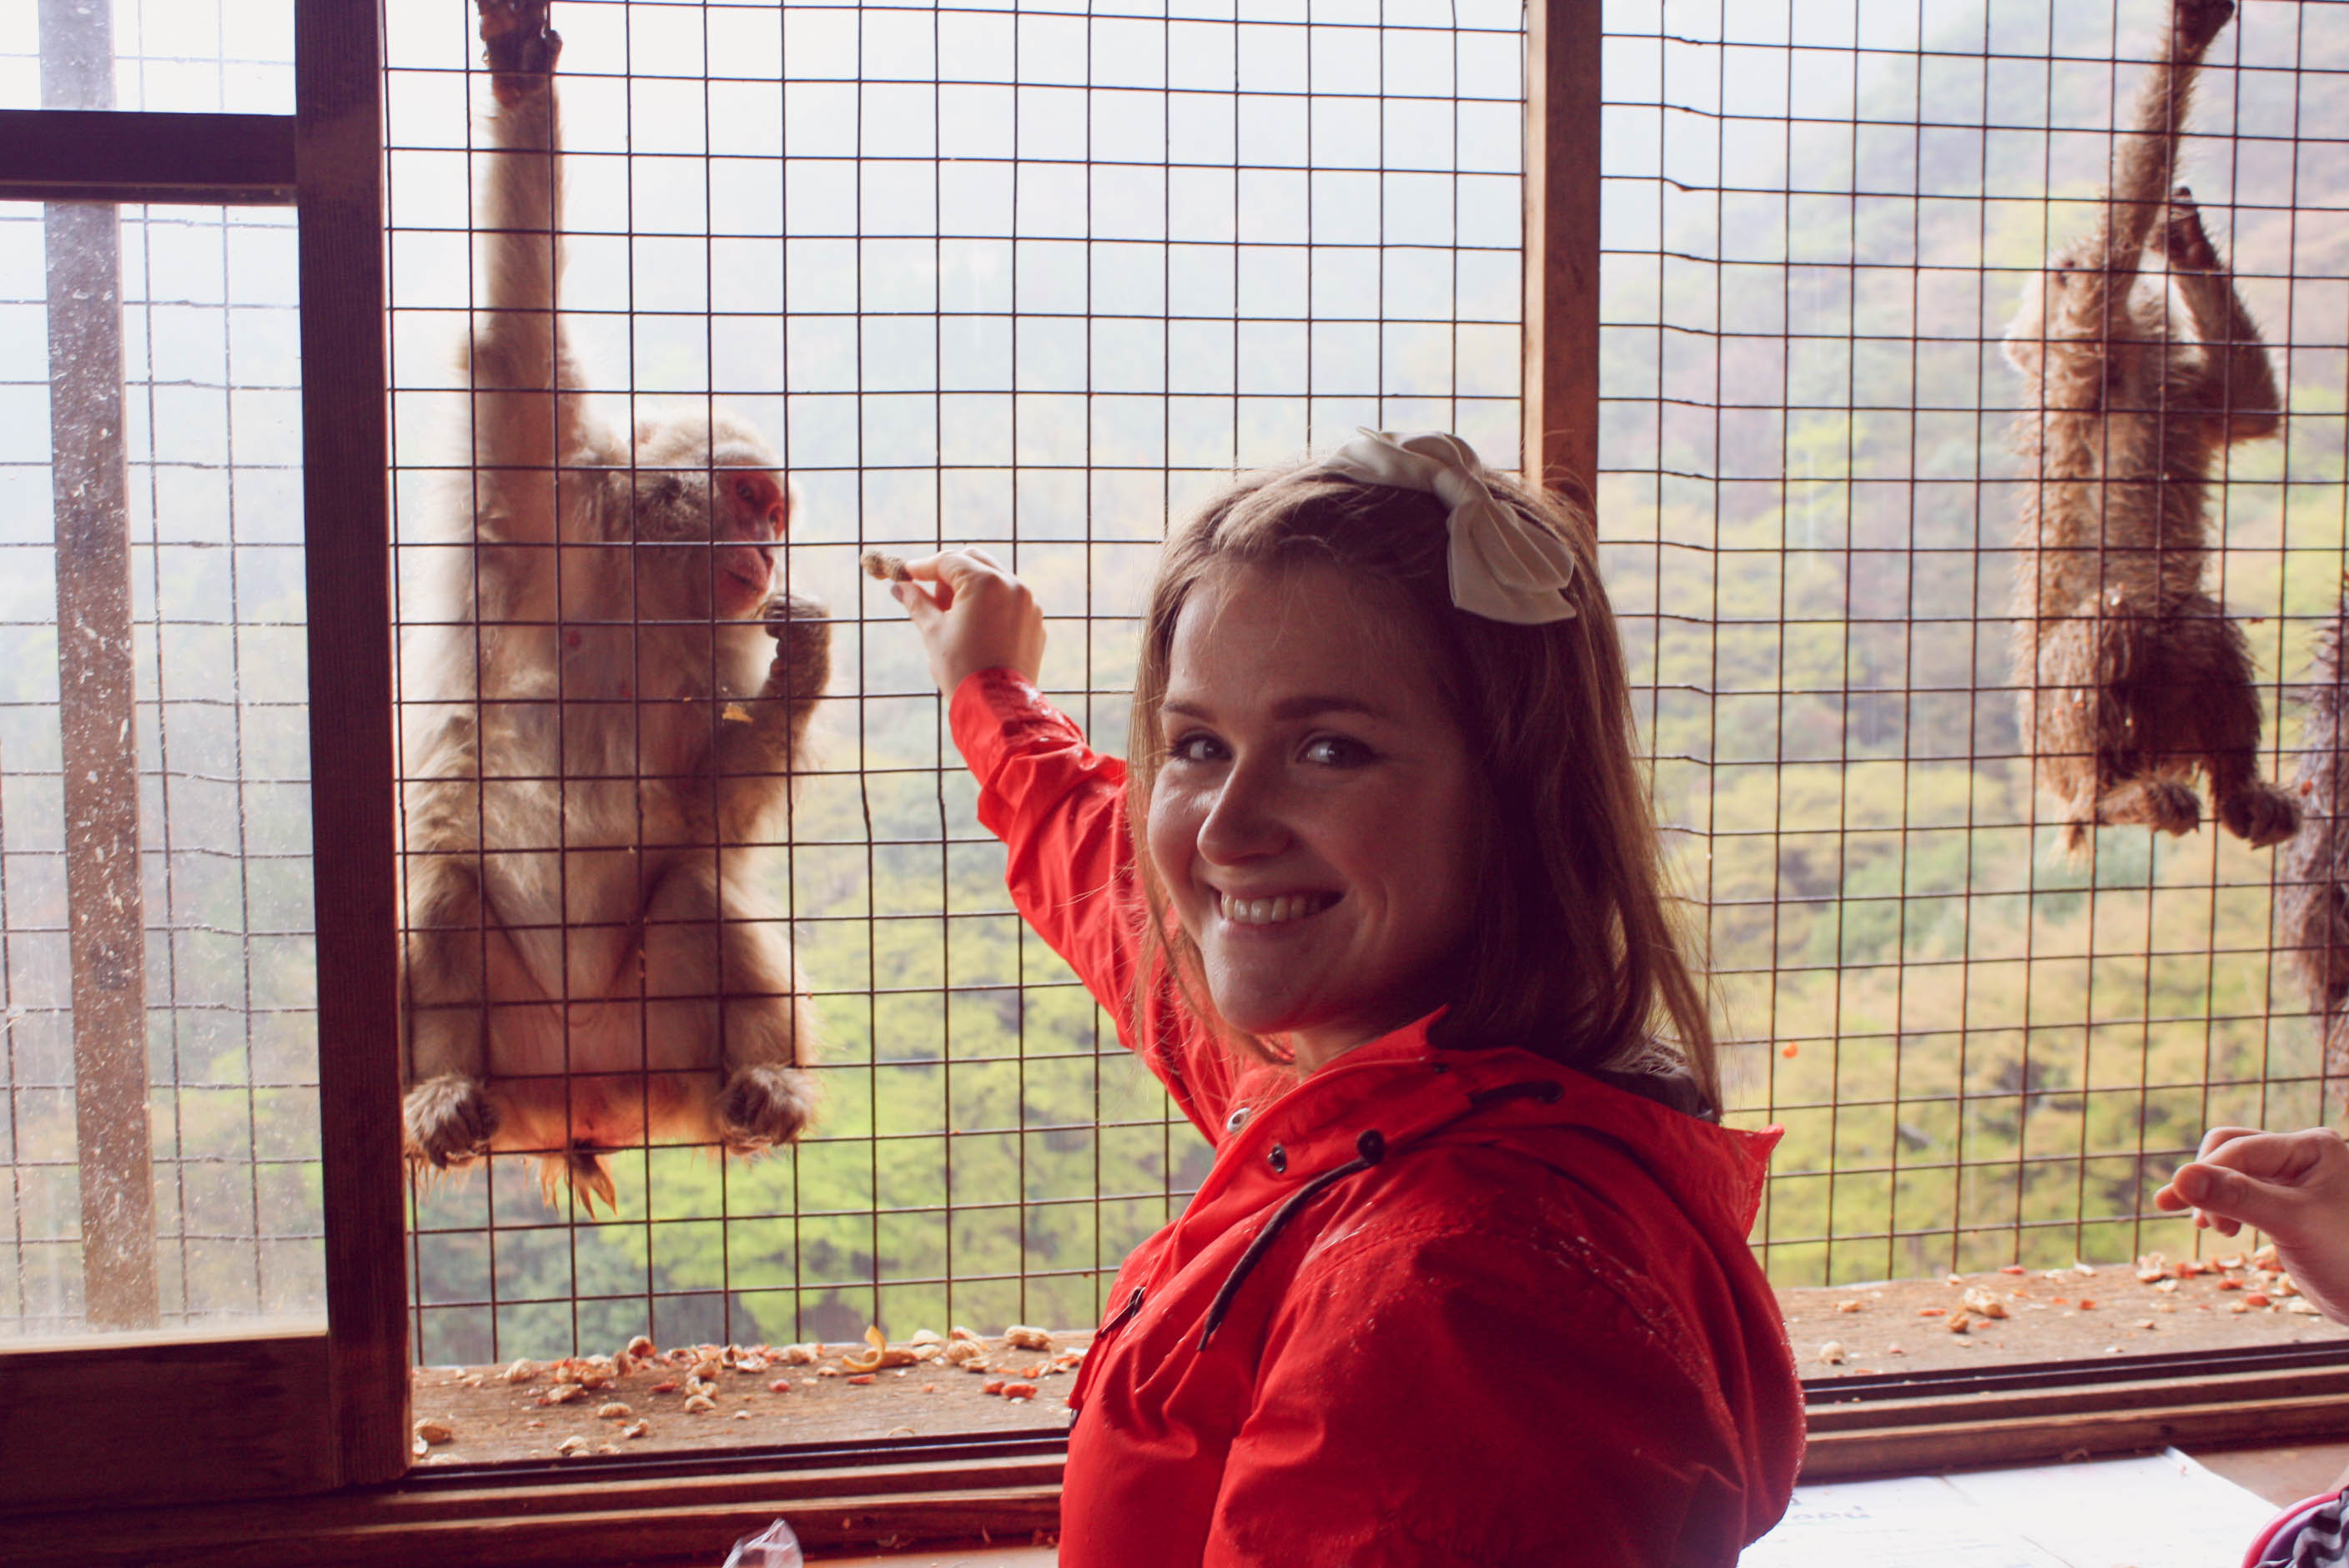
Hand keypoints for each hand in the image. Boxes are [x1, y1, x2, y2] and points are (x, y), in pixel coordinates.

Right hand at [882, 548, 1045, 694]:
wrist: (997, 707)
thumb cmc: (961, 669)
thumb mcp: (933, 631)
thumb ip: (916, 602)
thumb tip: (899, 586)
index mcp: (985, 582)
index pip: (948, 560)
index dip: (922, 567)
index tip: (906, 575)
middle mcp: (1012, 585)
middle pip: (973, 560)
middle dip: (948, 572)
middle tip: (930, 595)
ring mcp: (1028, 603)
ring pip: (994, 578)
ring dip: (970, 586)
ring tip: (952, 615)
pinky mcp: (1035, 621)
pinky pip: (1010, 600)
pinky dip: (991, 603)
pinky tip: (976, 628)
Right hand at [2153, 1125, 2348, 1324]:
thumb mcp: (2293, 1225)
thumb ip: (2237, 1198)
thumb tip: (2180, 1178)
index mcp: (2313, 1148)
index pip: (2240, 1148)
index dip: (2204, 1174)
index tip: (2170, 1203)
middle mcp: (2304, 1157)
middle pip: (2231, 1151)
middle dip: (2207, 1182)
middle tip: (2197, 1223)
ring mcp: (2297, 1182)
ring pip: (2234, 1172)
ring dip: (2213, 1197)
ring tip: (2210, 1230)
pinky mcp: (2290, 1208)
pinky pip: (2244, 1194)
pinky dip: (2226, 1208)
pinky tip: (2221, 1230)